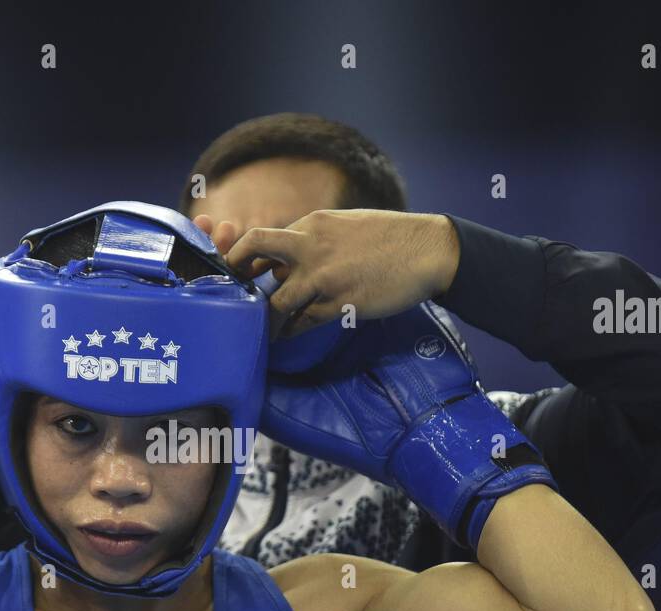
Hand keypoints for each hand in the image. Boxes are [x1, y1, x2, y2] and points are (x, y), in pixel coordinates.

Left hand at [211, 210, 460, 335]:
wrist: (428, 250)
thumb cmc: (391, 238)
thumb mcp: (346, 226)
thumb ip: (314, 239)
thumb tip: (286, 264)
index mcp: (313, 223)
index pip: (265, 240)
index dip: (247, 258)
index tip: (240, 274)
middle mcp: (311, 244)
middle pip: (255, 249)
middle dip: (236, 271)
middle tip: (231, 296)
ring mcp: (324, 275)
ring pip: (278, 299)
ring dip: (268, 318)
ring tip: (265, 331)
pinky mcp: (340, 302)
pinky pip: (304, 322)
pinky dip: (293, 331)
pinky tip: (289, 337)